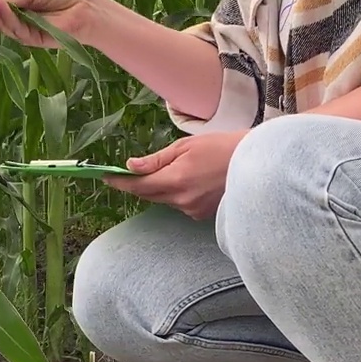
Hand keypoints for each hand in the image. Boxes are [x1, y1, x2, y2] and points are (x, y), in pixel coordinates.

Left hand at [104, 130, 247, 219]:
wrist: (255, 164)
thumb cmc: (222, 148)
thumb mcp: (186, 146)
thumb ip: (156, 159)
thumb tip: (131, 166)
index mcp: (176, 180)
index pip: (139, 186)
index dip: (120, 182)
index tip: (105, 177)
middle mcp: (182, 200)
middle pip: (149, 195)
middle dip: (140, 184)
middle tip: (131, 172)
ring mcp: (192, 210)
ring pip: (165, 200)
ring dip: (162, 188)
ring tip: (179, 170)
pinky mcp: (201, 215)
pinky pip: (180, 205)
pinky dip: (178, 194)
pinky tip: (193, 181)